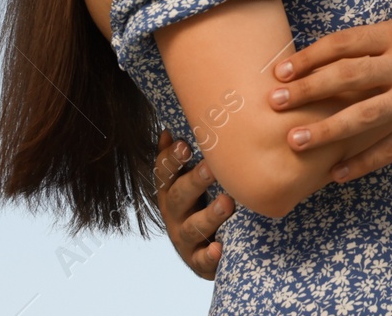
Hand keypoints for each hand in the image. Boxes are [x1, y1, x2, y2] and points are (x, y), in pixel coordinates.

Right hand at [154, 130, 233, 279]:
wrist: (208, 248)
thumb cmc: (200, 203)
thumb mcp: (189, 180)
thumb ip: (179, 158)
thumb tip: (166, 131)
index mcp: (170, 191)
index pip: (164, 173)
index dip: (171, 160)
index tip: (184, 144)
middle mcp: (174, 214)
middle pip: (179, 197)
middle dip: (194, 182)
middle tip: (211, 167)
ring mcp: (184, 239)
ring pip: (192, 228)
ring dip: (208, 215)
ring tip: (227, 203)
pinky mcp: (198, 261)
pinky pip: (202, 260)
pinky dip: (209, 255)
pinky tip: (219, 248)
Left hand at [267, 10, 391, 181]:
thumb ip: (388, 36)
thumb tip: (348, 48)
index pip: (343, 43)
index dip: (309, 57)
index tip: (283, 70)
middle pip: (344, 76)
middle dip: (305, 90)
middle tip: (273, 102)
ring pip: (361, 115)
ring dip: (323, 130)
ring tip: (293, 142)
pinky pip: (389, 148)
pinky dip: (360, 162)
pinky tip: (337, 173)